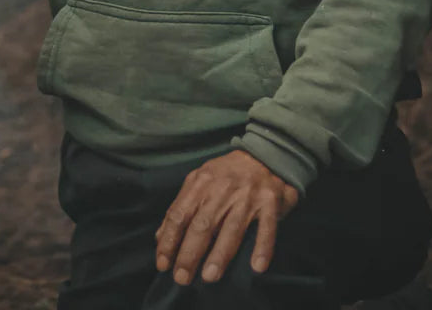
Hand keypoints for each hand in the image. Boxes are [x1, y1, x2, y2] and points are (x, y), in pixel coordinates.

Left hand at [154, 150, 299, 285]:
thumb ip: (181, 207)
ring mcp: (247, 195)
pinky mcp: (270, 201)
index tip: (163, 264)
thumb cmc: (227, 174)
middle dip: (190, 253)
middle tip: (182, 278)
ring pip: (231, 228)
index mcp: (201, 183)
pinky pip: (266, 227)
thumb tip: (160, 237)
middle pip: (202, 224)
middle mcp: (222, 188)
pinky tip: (256, 266)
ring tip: (209, 277)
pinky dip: (262, 246)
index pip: (179, 214)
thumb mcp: (200, 182)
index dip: (169, 240)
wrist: (265, 153)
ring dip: (220, 254)